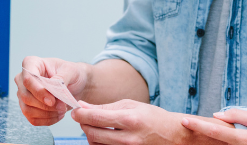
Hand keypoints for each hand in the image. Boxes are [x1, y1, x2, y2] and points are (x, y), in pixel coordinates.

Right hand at [15, 56, 89, 125]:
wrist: (77, 84)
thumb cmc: (72, 73)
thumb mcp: (71, 70)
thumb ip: (60, 78)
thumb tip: (51, 89)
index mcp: (32, 63)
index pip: (28, 78)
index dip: (38, 91)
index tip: (52, 100)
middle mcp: (24, 78)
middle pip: (26, 96)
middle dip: (45, 105)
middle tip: (62, 106)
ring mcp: (24, 94)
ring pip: (27, 110)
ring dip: (46, 114)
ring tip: (62, 110)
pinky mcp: (28, 107)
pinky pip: (32, 119)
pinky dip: (46, 120)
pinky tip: (58, 115)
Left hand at [72, 99, 227, 144]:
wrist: (172, 136)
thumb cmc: (152, 117)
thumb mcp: (131, 105)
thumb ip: (107, 107)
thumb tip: (84, 106)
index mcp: (129, 119)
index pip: (96, 117)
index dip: (81, 114)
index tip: (75, 111)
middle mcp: (127, 138)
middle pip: (92, 134)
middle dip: (83, 125)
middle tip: (82, 117)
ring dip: (90, 135)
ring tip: (94, 125)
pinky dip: (99, 144)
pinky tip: (102, 136)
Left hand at [182, 109, 246, 144]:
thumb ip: (238, 116)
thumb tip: (217, 115)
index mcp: (244, 139)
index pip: (215, 131)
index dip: (198, 125)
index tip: (184, 120)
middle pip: (213, 143)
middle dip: (197, 136)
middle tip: (182, 126)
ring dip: (207, 143)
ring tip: (196, 135)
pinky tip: (210, 141)